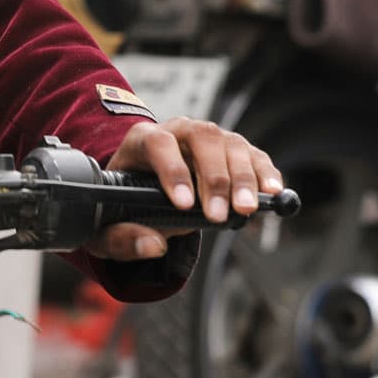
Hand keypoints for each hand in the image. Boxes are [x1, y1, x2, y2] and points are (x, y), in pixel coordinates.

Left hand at [96, 118, 280, 259]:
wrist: (140, 191)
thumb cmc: (122, 205)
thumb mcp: (106, 226)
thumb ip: (121, 238)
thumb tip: (152, 246)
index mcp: (141, 140)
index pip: (157, 143)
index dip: (172, 170)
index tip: (183, 204)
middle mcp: (178, 130)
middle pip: (201, 138)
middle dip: (212, 177)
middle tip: (218, 214)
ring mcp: (209, 138)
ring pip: (230, 144)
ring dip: (241, 178)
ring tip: (244, 210)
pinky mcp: (233, 151)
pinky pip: (254, 156)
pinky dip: (265, 173)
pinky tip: (272, 193)